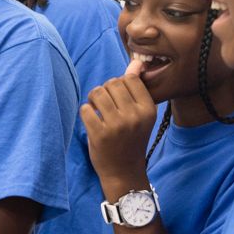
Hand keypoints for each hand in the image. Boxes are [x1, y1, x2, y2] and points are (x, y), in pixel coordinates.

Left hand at [81, 55, 158, 195]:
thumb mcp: (140, 114)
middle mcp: (135, 116)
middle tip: (106, 106)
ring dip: (93, 99)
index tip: (118, 98)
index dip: (119, 84)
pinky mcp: (99, 134)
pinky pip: (85, 108)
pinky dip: (86, 113)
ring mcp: (117, 125)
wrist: (124, 171)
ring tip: (97, 110)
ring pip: (97, 92)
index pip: (129, 79)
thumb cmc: (131, 139)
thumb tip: (136, 62)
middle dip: (105, 91)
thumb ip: (136, 88)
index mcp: (148, 109)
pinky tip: (92, 122)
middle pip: (112, 83)